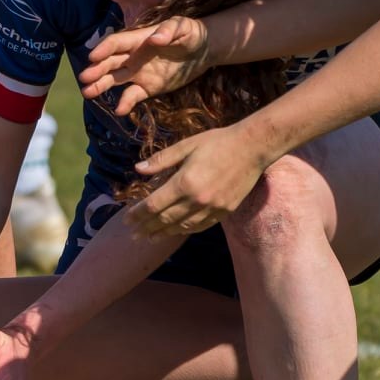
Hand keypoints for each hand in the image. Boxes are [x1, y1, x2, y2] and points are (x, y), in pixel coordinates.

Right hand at [78, 15, 210, 114]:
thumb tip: (155, 38)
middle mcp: (133, 56)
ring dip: (101, 85)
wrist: (204, 51)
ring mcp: (138, 72)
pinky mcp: (147, 87)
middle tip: (84, 78)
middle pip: (110, 62)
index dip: (104, 49)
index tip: (92, 56)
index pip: (116, 43)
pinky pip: (132, 95)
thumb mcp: (184, 27)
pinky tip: (119, 110)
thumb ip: (169, 30)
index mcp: (139, 39)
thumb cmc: (192, 34)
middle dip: (96, 69)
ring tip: (88, 93)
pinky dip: (125, 102)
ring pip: (114, 79)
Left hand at [130, 122, 271, 237]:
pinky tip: (177, 231)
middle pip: (165, 219)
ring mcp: (212, 207)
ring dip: (164, 232)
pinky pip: (201, 225)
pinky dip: (186, 230)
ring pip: (183, 226)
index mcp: (184, 182)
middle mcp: (197, 199)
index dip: (138, 214)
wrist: (253, 147)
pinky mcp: (225, 211)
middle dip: (147, 227)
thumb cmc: (218, 142)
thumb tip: (138, 169)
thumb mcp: (186, 146)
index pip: (154, 204)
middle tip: (133, 235)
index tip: (127, 219)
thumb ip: (161, 160)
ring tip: (150, 237)